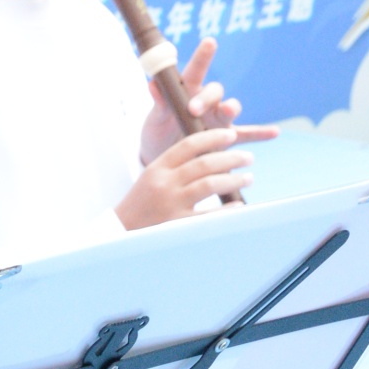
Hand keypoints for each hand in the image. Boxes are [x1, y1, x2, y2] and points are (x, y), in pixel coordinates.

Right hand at [117, 120, 264, 227]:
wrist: (120, 232)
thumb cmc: (141, 203)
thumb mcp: (152, 177)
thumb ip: (175, 164)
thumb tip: (209, 153)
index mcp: (157, 167)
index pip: (189, 144)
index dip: (213, 137)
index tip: (231, 136)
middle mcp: (164, 183)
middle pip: (204, 163)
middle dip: (231, 158)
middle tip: (248, 158)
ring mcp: (171, 203)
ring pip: (209, 184)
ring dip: (234, 180)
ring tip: (248, 178)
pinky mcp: (177, 224)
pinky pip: (209, 215)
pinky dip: (227, 209)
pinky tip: (239, 205)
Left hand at [139, 37, 253, 161]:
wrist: (164, 158)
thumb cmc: (158, 133)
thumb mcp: (155, 119)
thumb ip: (160, 103)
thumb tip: (154, 84)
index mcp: (187, 92)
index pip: (195, 71)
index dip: (203, 56)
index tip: (210, 42)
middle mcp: (206, 103)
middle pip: (214, 91)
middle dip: (206, 98)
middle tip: (193, 109)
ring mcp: (218, 120)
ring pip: (230, 109)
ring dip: (231, 108)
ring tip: (228, 110)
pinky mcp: (226, 138)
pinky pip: (246, 134)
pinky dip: (260, 133)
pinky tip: (275, 132)